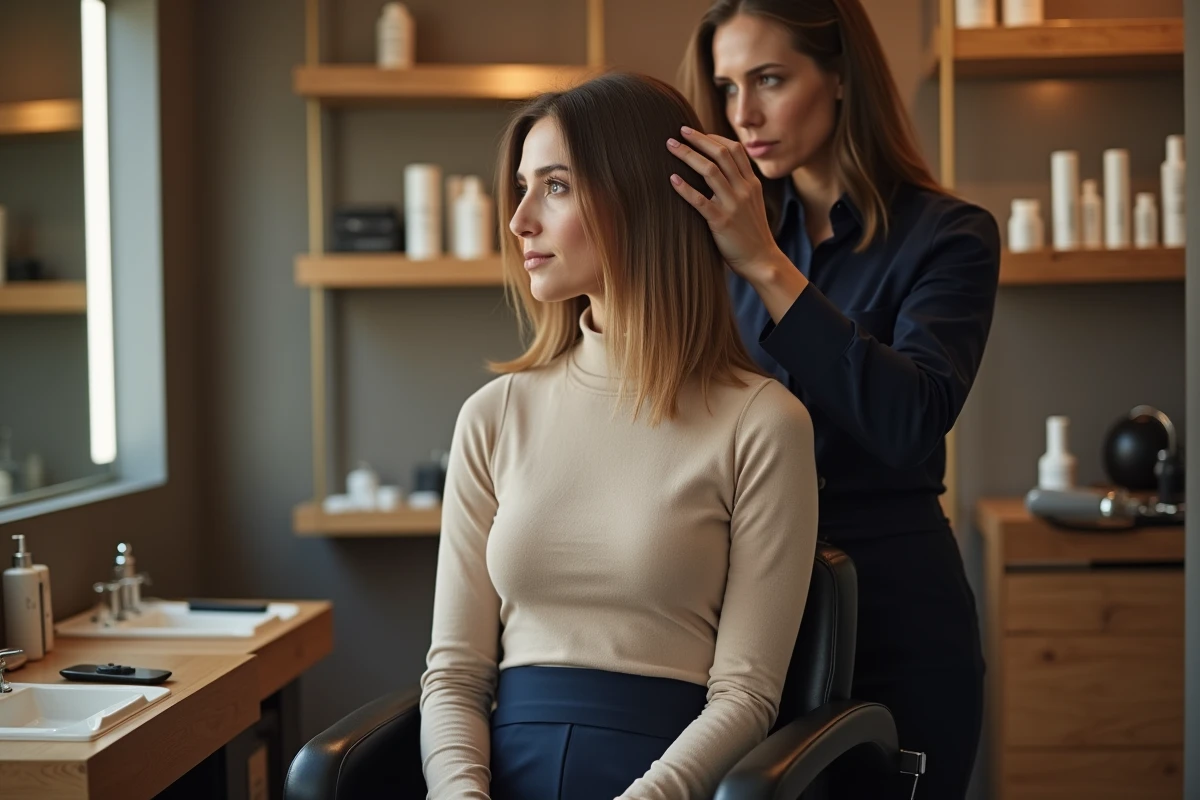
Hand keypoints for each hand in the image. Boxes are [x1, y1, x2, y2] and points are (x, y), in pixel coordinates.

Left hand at [667, 126, 785, 282]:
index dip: (714, 138)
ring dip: (688, 155)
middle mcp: (744, 189)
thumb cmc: (751, 233)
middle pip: (721, 153)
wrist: (761, 260)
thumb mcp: (752, 203)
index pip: (735, 149)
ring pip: (710, 171)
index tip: (697, 132)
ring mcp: (733, 204)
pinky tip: (672, 179)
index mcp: (751, 183)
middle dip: (698, 139)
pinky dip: (685, 188)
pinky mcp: (721, 222)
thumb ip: (740, 185)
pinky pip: (700, 200)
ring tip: (671, 146)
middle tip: (679, 131)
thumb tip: (718, 171)